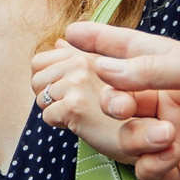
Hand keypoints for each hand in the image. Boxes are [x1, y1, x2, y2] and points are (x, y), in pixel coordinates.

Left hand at [29, 40, 135, 158]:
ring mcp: (78, 83)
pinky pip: (47, 116)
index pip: (40, 62)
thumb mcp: (103, 76)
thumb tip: (58, 42)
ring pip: (40, 98)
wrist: (144, 136)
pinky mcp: (74, 105)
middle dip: (48, 95)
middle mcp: (83, 63)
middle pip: (36, 79)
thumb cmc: (123, 109)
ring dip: (55, 110)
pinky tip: (81, 124)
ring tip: (79, 114)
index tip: (67, 93)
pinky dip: (60, 124)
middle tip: (74, 106)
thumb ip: (79, 56)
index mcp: (86, 55)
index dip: (48, 81)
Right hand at [51, 20, 179, 179]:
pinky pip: (145, 167)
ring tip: (167, 134)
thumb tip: (106, 68)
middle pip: (117, 97)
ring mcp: (170, 133)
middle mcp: (168, 99)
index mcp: (176, 67)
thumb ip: (152, 68)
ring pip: (126, 135)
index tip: (69, 35)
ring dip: (137, 135)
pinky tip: (174, 156)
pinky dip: (153, 162)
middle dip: (111, 100)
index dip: (100, 42)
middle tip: (119, 105)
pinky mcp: (177, 167)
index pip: (129, 51)